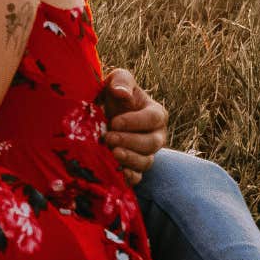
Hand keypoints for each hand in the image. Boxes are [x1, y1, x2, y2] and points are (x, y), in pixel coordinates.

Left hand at [99, 68, 167, 184]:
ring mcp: (147, 154)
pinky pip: (138, 177)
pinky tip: (118, 172)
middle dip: (129, 141)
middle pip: (152, 143)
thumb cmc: (114, 96)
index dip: (134, 122)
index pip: (154, 119)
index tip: (114, 122)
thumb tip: (121, 93)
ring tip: (112, 152)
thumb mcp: (116, 81)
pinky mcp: (135, 169)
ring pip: (146, 162)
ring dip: (129, 159)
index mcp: (156, 114)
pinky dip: (129, 177)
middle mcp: (157, 136)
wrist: (103, 115)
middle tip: (108, 137)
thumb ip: (121, 81)